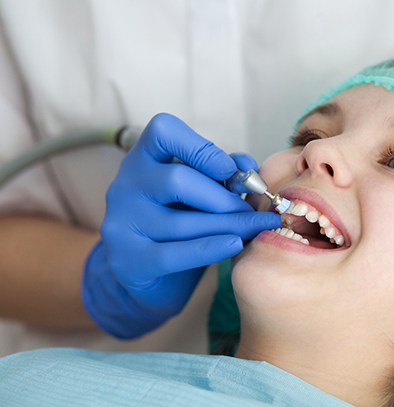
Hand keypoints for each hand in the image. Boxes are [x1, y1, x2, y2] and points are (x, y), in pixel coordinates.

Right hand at [82, 113, 279, 337]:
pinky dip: (210, 249)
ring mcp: (122, 223)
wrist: (151, 271)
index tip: (229, 169)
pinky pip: (174, 255)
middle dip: (222, 198)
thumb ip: (224, 173)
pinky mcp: (127, 260)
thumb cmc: (181, 219)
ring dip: (227, 226)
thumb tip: (248, 165)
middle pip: (177, 180)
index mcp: (143, 158)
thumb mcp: (200, 189)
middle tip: (250, 210)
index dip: (201, 148)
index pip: (163, 131)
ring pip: (180, 222)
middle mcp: (125, 185)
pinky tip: (235, 245)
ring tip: (255, 228)